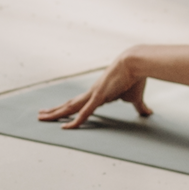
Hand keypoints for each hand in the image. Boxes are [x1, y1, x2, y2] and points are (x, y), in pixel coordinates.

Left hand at [37, 53, 152, 129]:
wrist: (135, 62)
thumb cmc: (135, 77)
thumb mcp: (136, 97)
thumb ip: (139, 106)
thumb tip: (147, 113)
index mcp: (98, 93)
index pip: (79, 103)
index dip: (68, 108)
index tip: (58, 111)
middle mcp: (91, 93)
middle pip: (69, 104)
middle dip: (55, 110)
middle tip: (41, 114)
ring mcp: (93, 94)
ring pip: (70, 107)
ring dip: (56, 113)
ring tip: (41, 117)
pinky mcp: (99, 97)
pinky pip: (85, 112)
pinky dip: (75, 121)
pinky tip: (65, 127)